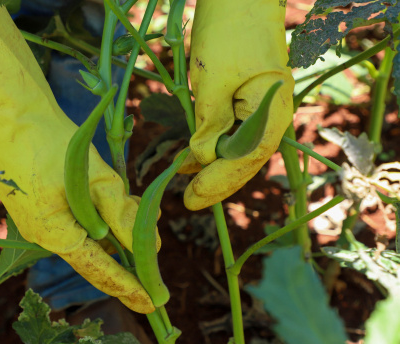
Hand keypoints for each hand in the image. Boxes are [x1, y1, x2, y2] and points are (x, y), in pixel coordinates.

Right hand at [0, 8, 154, 313]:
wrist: (6, 113)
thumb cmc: (49, 144)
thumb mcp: (96, 181)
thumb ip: (123, 217)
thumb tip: (150, 247)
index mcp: (56, 235)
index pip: (100, 271)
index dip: (129, 287)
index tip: (153, 304)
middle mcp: (45, 234)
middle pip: (94, 256)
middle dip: (126, 260)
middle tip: (153, 267)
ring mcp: (39, 219)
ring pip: (87, 235)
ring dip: (114, 233)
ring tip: (141, 222)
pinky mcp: (39, 202)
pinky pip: (76, 220)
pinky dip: (99, 217)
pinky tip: (116, 204)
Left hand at [180, 0, 294, 209]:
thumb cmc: (229, 30)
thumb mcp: (213, 77)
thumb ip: (209, 121)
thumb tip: (200, 157)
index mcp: (271, 110)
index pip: (247, 157)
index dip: (220, 180)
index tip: (193, 196)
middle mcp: (269, 114)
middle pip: (244, 159)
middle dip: (217, 180)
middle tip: (188, 201)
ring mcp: (258, 108)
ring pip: (236, 148)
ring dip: (212, 166)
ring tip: (186, 182)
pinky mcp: (244, 100)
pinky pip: (229, 131)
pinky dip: (210, 145)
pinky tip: (191, 157)